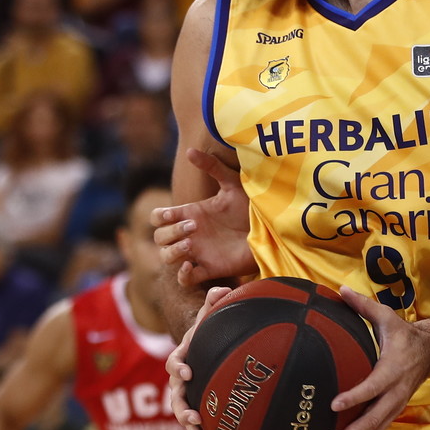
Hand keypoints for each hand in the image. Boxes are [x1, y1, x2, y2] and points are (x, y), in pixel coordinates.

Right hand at [153, 149, 255, 286]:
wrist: (270, 230)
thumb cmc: (251, 206)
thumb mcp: (232, 184)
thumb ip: (212, 167)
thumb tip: (189, 151)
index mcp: (191, 213)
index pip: (158, 218)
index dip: (158, 216)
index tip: (173, 214)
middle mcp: (190, 234)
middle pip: (159, 237)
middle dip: (169, 233)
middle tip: (193, 227)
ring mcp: (198, 252)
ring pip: (166, 257)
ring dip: (172, 252)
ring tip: (190, 245)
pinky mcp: (209, 269)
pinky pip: (185, 278)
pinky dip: (182, 275)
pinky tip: (190, 266)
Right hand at [167, 285, 234, 429]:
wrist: (213, 352)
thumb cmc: (212, 335)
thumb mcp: (212, 319)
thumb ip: (214, 303)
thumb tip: (222, 289)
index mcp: (185, 357)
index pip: (175, 362)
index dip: (179, 366)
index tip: (188, 371)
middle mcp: (182, 380)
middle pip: (175, 394)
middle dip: (182, 405)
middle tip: (192, 414)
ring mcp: (188, 396)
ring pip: (182, 412)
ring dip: (189, 424)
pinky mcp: (197, 410)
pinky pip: (195, 426)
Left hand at [321, 291, 429, 429]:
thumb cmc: (404, 334)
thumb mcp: (387, 317)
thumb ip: (363, 306)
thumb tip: (340, 290)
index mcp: (393, 369)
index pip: (373, 386)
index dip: (355, 396)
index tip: (335, 404)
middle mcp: (396, 392)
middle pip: (374, 419)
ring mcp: (395, 405)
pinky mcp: (392, 412)